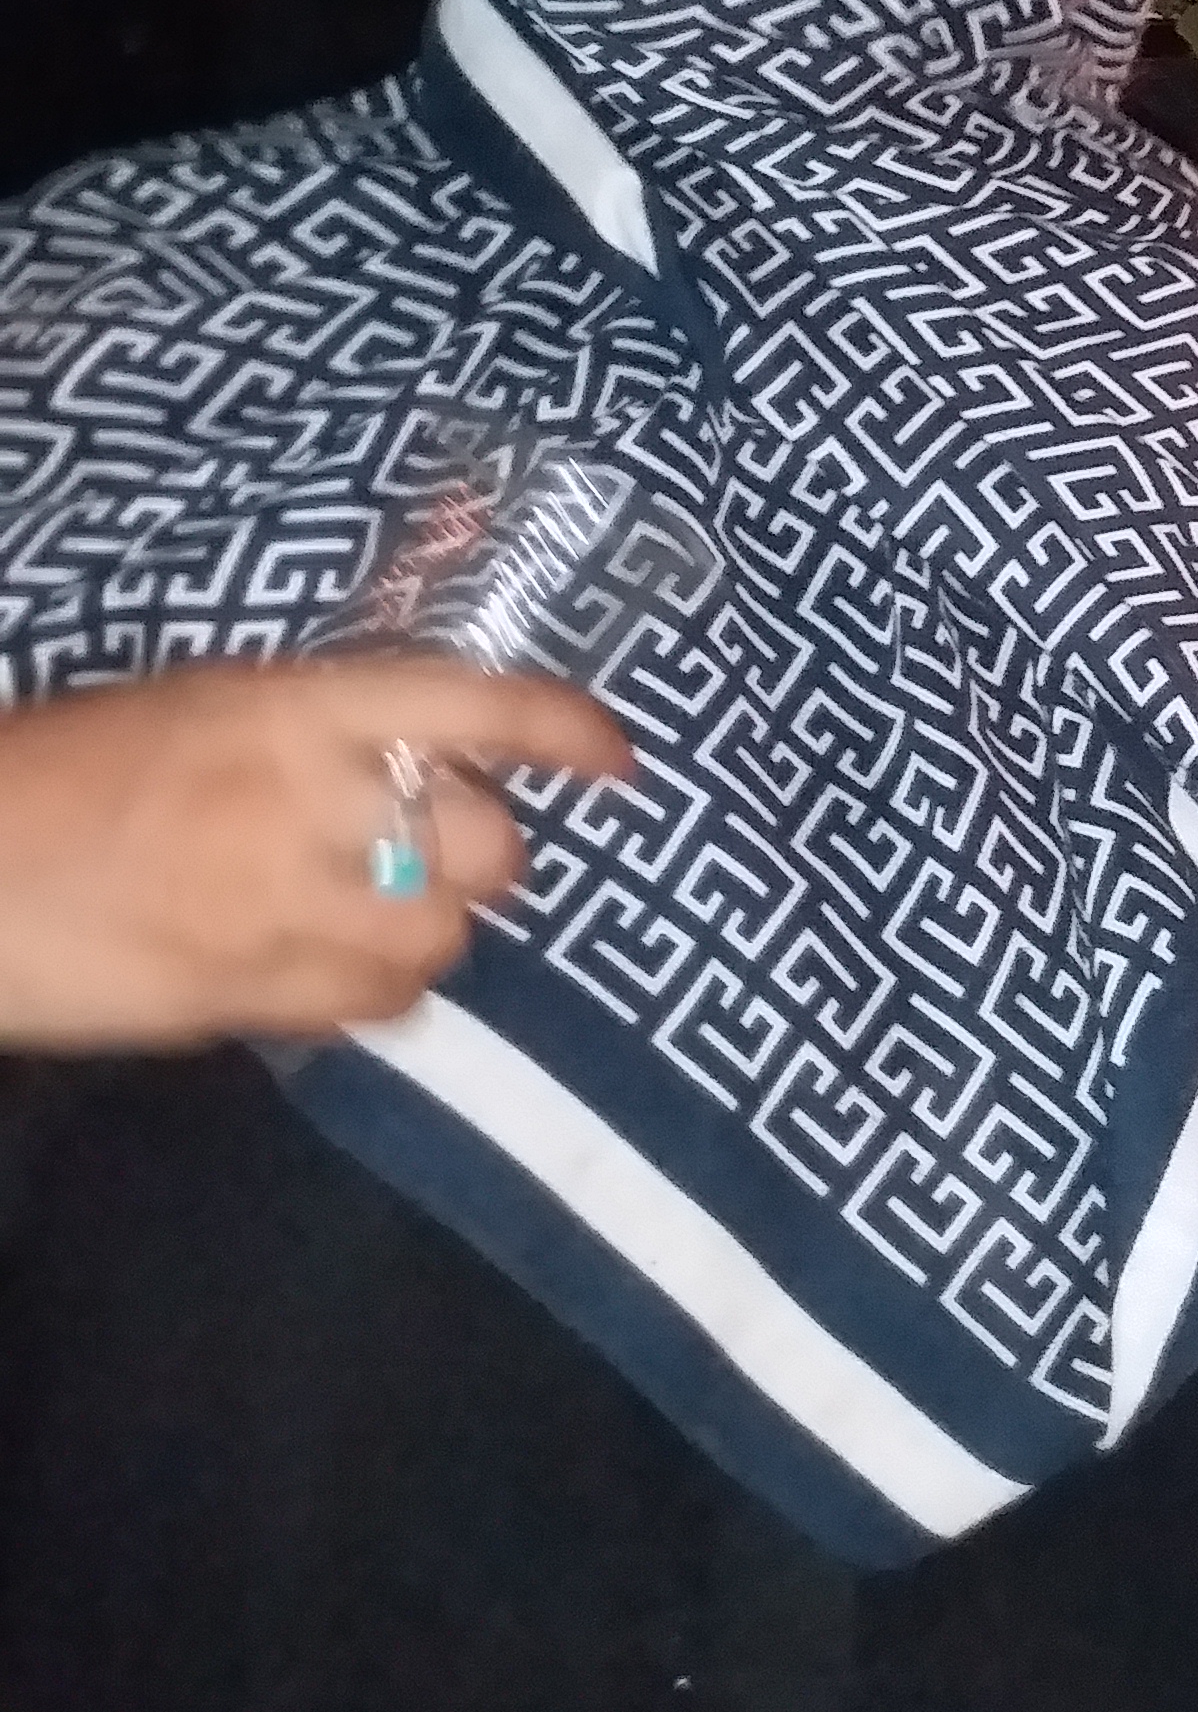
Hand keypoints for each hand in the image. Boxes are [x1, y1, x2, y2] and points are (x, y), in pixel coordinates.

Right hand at [0, 655, 633, 1049]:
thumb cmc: (64, 772)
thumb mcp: (203, 710)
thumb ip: (320, 733)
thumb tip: (422, 770)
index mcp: (291, 706)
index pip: (474, 703)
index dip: (565, 731)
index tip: (620, 761)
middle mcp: (302, 799)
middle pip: (483, 844)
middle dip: (476, 858)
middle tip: (428, 860)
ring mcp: (273, 904)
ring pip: (442, 939)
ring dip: (428, 933)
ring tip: (368, 921)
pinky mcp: (239, 993)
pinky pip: (375, 1008)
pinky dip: (378, 996)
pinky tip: (333, 975)